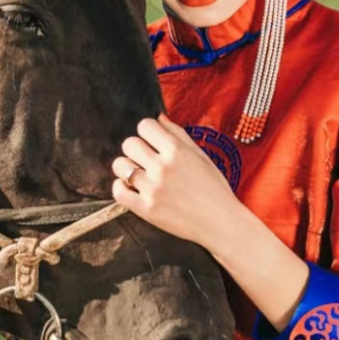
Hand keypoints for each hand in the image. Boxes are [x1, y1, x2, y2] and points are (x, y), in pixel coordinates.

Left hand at [112, 113, 237, 248]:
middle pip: (129, 143)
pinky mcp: (146, 209)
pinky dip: (120, 187)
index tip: (152, 142)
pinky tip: (130, 187)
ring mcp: (153, 188)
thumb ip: (178, 134)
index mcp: (177, 151)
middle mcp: (163, 167)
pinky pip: (118, 191)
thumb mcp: (201, 156)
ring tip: (138, 174)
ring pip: (120, 165)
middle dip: (136, 148)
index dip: (147, 132)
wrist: (220, 222)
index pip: (145, 126)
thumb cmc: (214, 188)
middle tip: (145, 159)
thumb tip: (157, 117)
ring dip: (126, 167)